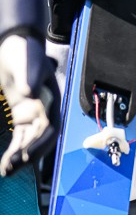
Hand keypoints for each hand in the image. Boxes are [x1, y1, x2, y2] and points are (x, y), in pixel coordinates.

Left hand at [0, 34, 59, 174]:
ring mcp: (32, 114)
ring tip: (6, 171)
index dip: (39, 144)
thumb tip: (30, 92)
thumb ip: (30, 75)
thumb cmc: (24, 51)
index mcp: (51, 99)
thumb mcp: (28, 60)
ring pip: (30, 142)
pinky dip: (13, 150)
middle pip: (40, 140)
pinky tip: (5, 163)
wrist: (15, 44)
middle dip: (28, 156)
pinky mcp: (20, 116)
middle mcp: (44, 110)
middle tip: (10, 168)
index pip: (50, 128)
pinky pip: (20, 138)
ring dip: (20, 157)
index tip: (24, 156)